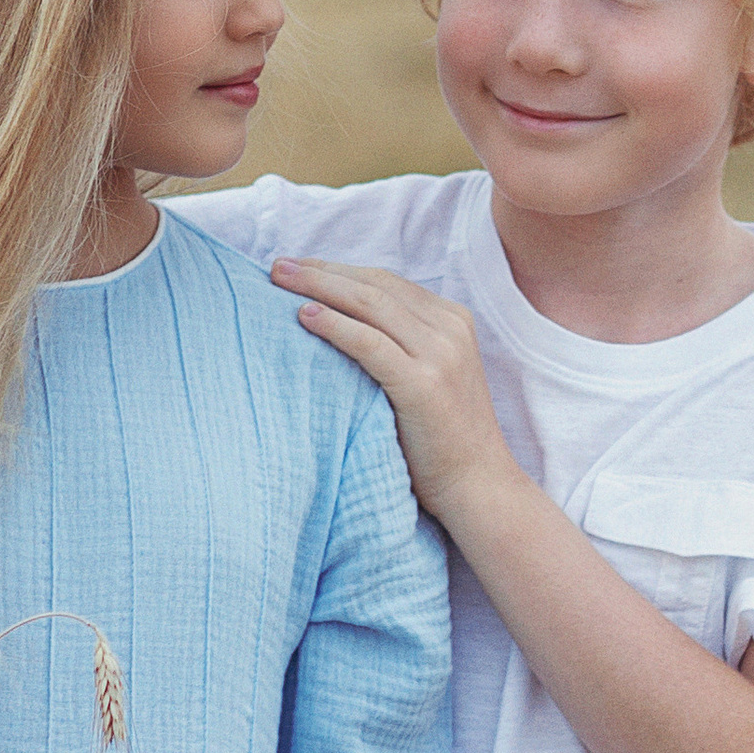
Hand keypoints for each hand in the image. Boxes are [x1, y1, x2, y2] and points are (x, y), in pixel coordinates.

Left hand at [271, 257, 517, 527]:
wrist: (478, 486)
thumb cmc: (440, 439)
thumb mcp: (427, 376)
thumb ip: (399, 345)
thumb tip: (334, 322)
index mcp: (452, 320)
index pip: (385, 281)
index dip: (337, 270)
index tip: (297, 267)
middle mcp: (449, 328)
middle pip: (374, 285)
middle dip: (321, 271)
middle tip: (275, 266)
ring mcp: (441, 354)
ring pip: (370, 304)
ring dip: (318, 287)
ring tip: (277, 281)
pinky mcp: (424, 384)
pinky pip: (370, 343)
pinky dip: (334, 325)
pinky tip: (303, 316)